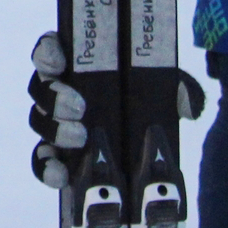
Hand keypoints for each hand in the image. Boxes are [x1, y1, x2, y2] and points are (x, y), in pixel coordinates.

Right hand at [28, 30, 205, 188]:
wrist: (147, 145)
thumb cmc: (148, 100)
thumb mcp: (166, 87)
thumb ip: (180, 89)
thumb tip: (188, 105)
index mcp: (76, 65)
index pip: (50, 50)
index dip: (48, 53)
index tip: (59, 62)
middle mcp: (57, 91)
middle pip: (40, 87)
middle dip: (54, 96)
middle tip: (79, 107)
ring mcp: (53, 124)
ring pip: (38, 122)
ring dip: (54, 130)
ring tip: (80, 138)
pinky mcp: (56, 155)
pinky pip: (41, 161)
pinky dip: (47, 168)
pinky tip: (62, 176)